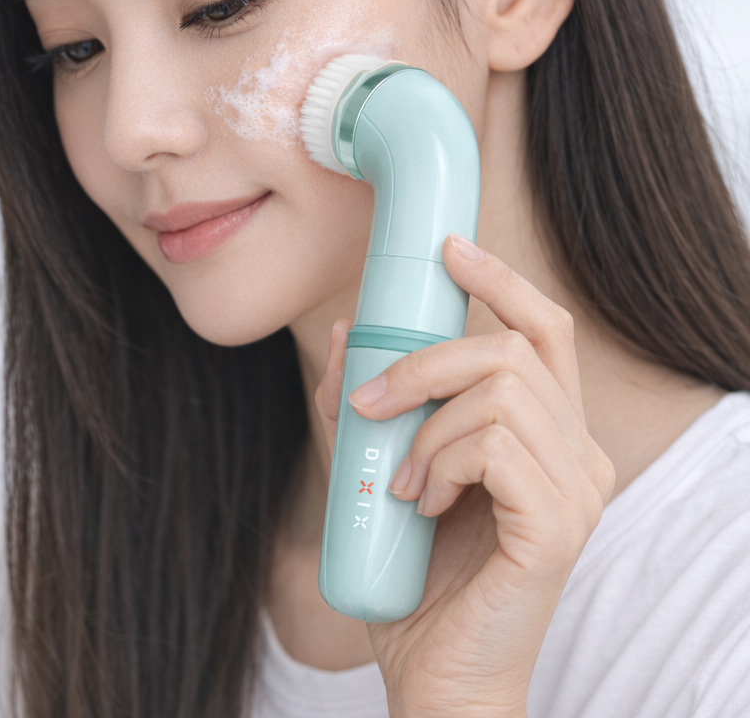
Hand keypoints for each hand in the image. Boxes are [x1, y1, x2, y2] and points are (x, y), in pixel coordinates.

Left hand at [314, 234, 614, 717]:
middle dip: (428, 359)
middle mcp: (580, 453)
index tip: (449, 250)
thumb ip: (366, 406)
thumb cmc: (416, 573)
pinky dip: (442, 460)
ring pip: (501, 393)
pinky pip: (496, 446)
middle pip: (514, 349)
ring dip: (428, 426)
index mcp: (549, 434)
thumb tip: (341, 335)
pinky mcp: (560, 525)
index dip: (501, 282)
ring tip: (403, 480)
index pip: (544, 331)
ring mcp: (579, 490)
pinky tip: (422, 502)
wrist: (435, 671)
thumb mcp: (378, 468)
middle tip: (371, 399)